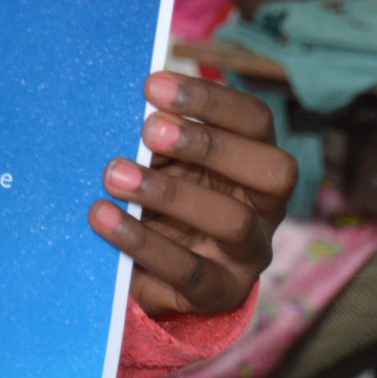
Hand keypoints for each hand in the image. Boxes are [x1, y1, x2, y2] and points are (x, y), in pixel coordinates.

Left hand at [92, 73, 293, 320]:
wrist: (158, 267)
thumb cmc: (165, 192)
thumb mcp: (167, 160)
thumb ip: (159, 138)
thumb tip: (123, 105)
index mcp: (259, 158)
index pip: (255, 120)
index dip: (210, 100)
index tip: (153, 86)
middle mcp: (268, 205)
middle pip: (273, 170)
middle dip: (208, 144)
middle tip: (147, 129)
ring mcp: (251, 252)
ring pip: (233, 222)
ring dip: (170, 193)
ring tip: (115, 174)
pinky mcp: (221, 292)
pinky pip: (189, 269)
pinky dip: (142, 242)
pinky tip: (103, 217)